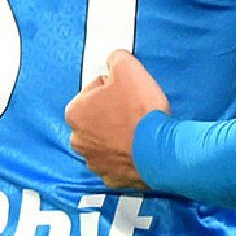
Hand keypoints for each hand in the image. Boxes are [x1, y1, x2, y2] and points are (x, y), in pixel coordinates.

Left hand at [64, 50, 170, 190]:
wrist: (160, 151)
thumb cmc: (140, 112)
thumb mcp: (128, 68)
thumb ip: (116, 58)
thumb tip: (114, 58)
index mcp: (75, 112)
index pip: (92, 90)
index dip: (113, 87)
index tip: (127, 91)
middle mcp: (78, 139)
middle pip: (96, 117)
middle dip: (112, 112)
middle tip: (134, 108)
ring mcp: (94, 161)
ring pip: (105, 141)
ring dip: (118, 134)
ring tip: (139, 128)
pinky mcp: (111, 177)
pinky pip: (117, 161)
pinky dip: (126, 154)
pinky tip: (140, 146)